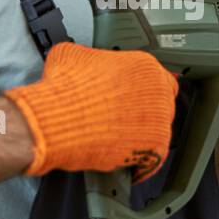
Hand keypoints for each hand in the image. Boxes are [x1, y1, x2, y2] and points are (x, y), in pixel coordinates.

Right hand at [4, 42, 177, 182]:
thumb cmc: (64, 88)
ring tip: (119, 142)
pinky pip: (154, 158)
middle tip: (122, 121)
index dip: (141, 91)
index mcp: (143, 65)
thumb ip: (90, 58)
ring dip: (141, 137)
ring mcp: (159, 119)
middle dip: (143, 114)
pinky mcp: (155, 147)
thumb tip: (82, 62)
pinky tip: (125, 163)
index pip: (157, 78)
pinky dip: (140, 163)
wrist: (58, 118)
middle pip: (161, 105)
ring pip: (158, 131)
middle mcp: (157, 90)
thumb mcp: (72, 55)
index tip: (131, 99)